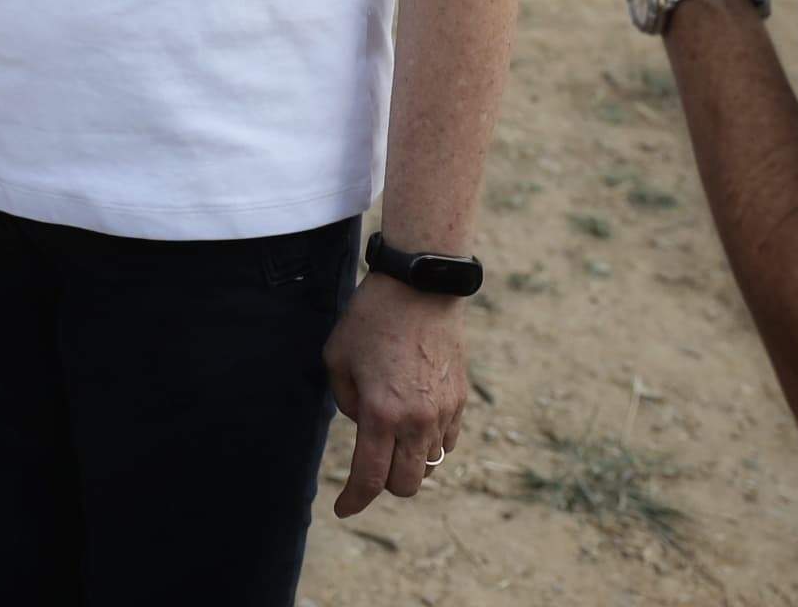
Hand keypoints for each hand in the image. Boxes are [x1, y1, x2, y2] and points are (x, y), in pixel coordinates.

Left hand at [324, 272, 467, 514]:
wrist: (421, 288)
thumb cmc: (371, 318)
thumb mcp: (337, 357)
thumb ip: (346, 401)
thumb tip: (363, 424)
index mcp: (380, 413)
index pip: (370, 478)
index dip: (354, 501)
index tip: (342, 509)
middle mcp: (416, 421)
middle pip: (406, 485)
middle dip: (384, 485)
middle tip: (369, 467)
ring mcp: (443, 412)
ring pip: (430, 467)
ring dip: (409, 465)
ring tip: (391, 443)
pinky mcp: (460, 401)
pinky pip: (446, 442)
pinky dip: (429, 445)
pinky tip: (414, 426)